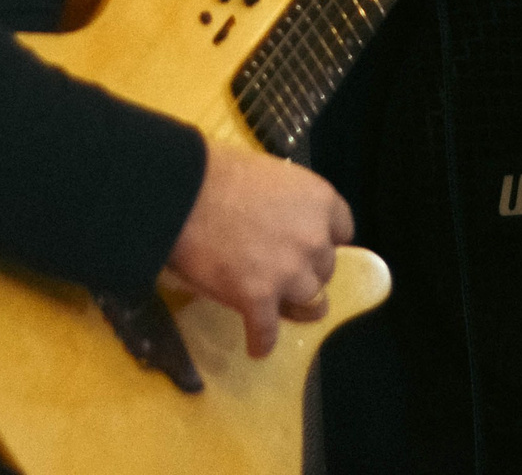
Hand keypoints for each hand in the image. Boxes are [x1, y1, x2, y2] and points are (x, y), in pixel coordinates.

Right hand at [166, 138, 353, 357]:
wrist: (178, 192)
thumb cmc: (217, 173)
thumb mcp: (270, 176)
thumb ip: (289, 204)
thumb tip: (283, 223)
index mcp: (320, 201)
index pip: (342, 231)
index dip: (323, 240)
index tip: (308, 246)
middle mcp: (314, 239)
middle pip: (324, 269)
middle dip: (306, 270)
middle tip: (280, 271)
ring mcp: (289, 273)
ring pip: (308, 302)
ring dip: (291, 305)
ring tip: (273, 309)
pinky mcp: (258, 299)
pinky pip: (266, 332)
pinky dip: (261, 341)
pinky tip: (256, 347)